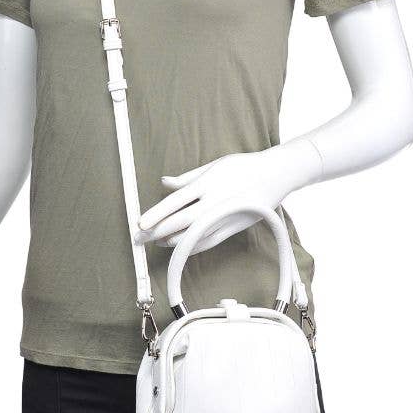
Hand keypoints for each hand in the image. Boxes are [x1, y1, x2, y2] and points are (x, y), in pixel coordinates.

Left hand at [134, 146, 315, 256]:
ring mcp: (224, 218)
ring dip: (171, 241)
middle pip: (179, 222)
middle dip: (156, 232)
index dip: (156, 214)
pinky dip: (190, 246)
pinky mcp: (232, 228)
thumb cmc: (242, 166)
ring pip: (192, 235)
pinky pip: (207, 242)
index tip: (140, 223)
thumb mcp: (214, 165)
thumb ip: (187, 177)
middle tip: (138, 239)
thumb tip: (165, 182)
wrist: (275, 175)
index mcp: (207, 183)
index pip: (175, 201)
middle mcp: (214, 202)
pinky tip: (177, 247)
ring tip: (154, 241)